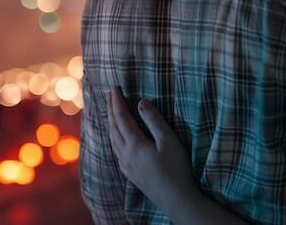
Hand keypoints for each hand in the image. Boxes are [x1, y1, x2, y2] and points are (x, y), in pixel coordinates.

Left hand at [106, 89, 198, 213]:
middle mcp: (125, 154)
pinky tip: (116, 138)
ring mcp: (126, 165)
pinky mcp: (130, 173)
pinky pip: (115, 149)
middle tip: (109, 94)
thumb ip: (154, 120)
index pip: (121, 118)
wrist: (176, 198)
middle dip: (111, 109)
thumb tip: (140, 102)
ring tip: (111, 112)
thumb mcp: (169, 140)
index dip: (117, 102)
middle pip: (113, 127)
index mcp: (134, 144)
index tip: (114, 88)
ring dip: (110, 123)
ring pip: (112, 139)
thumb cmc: (176, 168)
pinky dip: (113, 137)